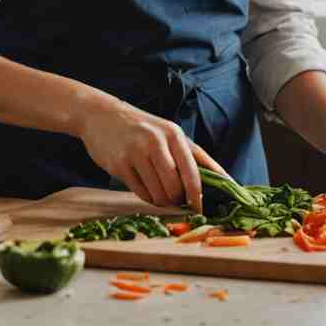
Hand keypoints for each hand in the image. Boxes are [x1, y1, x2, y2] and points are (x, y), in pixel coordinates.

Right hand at [77, 95, 227, 211]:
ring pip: (159, 193)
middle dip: (178, 200)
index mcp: (173, 134)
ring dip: (163, 201)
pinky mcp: (119, 164)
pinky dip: (148, 197)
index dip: (199, 195)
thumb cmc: (142, 128)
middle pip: (176, 187)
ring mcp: (136, 153)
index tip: (201, 209)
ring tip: (161, 195)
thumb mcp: (169, 133)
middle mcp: (156, 142)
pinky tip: (147, 188)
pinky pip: (141, 193)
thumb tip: (223, 180)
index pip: (193, 171)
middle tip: (176, 200)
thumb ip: (193, 155)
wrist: (101, 115)